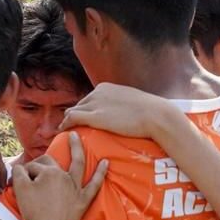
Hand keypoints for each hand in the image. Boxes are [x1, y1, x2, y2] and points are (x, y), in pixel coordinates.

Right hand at [13, 132, 107, 219]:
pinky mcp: (83, 200)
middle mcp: (64, 176)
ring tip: (76, 136)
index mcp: (48, 173)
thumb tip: (20, 167)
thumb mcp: (19, 189)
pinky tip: (106, 162)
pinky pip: (95, 185)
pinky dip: (101, 173)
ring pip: (78, 163)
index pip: (32, 167)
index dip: (23, 174)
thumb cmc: (33, 212)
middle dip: (39, 163)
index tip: (16, 182)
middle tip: (31, 169)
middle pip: (50, 162)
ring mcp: (75, 188)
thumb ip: (18, 173)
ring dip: (77, 148)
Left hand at [59, 83, 179, 138]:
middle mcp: (97, 92)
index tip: (84, 120)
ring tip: (63, 131)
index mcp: (105, 87)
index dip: (85, 110)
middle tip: (70, 127)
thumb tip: (122, 112)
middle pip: (79, 105)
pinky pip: (72, 118)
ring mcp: (95, 103)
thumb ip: (120, 105)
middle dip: (75, 115)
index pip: (89, 99)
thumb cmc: (151, 112)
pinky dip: (64, 125)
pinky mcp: (94, 116)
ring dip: (68, 121)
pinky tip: (62, 131)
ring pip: (73, 111)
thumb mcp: (131, 102)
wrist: (157, 115)